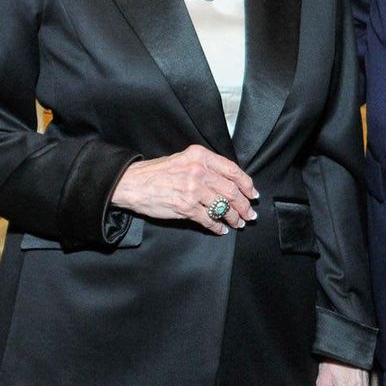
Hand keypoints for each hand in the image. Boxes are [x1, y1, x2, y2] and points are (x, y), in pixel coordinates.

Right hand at [111, 144, 257, 233]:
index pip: (233, 170)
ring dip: (234, 217)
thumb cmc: (157, 172)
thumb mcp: (184, 159)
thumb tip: (229, 182)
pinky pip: (209, 219)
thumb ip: (205, 167)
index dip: (247, 184)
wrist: (133, 183)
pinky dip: (217, 226)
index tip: (252, 194)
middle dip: (244, 205)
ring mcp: (193, 190)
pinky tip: (221, 229)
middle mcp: (199, 171)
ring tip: (238, 222)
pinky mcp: (186, 207)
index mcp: (201, 156)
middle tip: (249, 213)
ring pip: (223, 206)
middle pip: (232, 190)